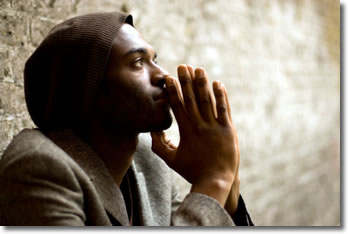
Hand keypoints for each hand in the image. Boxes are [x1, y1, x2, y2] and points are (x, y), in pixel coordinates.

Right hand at [151, 65, 239, 205]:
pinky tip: (218, 83)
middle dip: (186, 81)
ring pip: (208, 100)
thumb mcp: (171, 160)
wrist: (215, 181)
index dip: (174, 91)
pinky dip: (221, 96)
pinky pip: (224, 109)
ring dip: (202, 83)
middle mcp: (200, 125)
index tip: (170, 78)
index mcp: (186, 130)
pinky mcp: (228, 129)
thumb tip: (152, 130)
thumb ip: (159, 145)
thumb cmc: (192, 171)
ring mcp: (215, 126)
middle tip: (183, 66)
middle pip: (192, 98)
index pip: (178, 106)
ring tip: (198, 69)